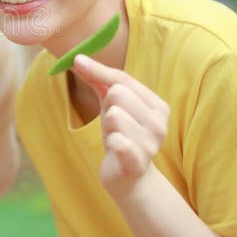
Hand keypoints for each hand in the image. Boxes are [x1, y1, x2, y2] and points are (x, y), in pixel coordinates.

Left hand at [72, 54, 169, 197]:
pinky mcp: (138, 162)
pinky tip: (116, 151)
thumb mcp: (110, 105)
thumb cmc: (121, 135)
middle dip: (107, 108)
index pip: (123, 79)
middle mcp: (160, 123)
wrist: (128, 178)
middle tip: (113, 126)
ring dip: (107, 128)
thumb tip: (78, 57)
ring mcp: (151, 144)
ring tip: (115, 139)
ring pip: (114, 115)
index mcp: (158, 105)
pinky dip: (110, 143)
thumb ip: (98, 80)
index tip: (77, 60)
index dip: (98, 70)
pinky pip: (116, 141)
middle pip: (118, 93)